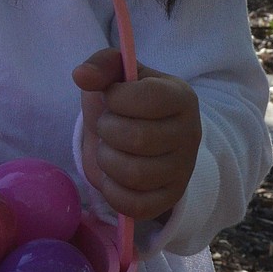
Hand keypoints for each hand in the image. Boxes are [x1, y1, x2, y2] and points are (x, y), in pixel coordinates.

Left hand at [73, 48, 200, 221]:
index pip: (148, 98)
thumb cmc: (128, 102)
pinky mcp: (169, 199)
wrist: (143, 136)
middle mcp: (190, 134)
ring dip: (108, 160)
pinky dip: (113, 192)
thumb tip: (81, 75)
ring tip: (109, 150)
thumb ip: (101, 66)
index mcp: (181, 97)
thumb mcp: (117, 76)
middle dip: (107, 131)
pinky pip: (136, 206)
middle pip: (138, 138)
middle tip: (106, 126)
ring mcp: (183, 170)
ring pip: (136, 175)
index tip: (111, 97)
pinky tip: (111, 176)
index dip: (117, 98)